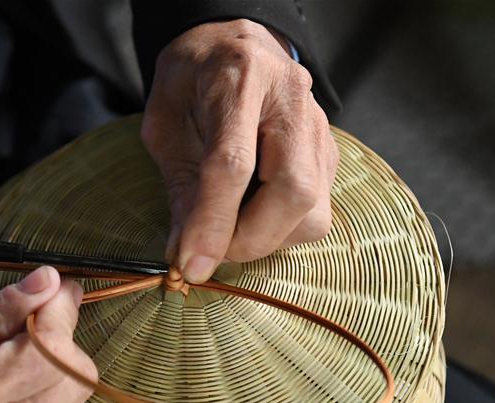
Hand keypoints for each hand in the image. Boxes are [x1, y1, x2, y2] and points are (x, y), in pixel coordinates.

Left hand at [142, 19, 338, 282]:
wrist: (232, 45)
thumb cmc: (191, 82)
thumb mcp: (165, 124)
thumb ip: (178, 186)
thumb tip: (183, 253)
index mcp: (241, 78)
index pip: (233, 164)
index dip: (212, 223)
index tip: (192, 266)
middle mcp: (292, 100)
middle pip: (294, 192)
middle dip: (249, 239)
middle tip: (211, 249)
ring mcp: (320, 128)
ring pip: (312, 212)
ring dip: (266, 238)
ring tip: (230, 225)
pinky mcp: (330, 154)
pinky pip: (315, 213)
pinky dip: (280, 230)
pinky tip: (252, 211)